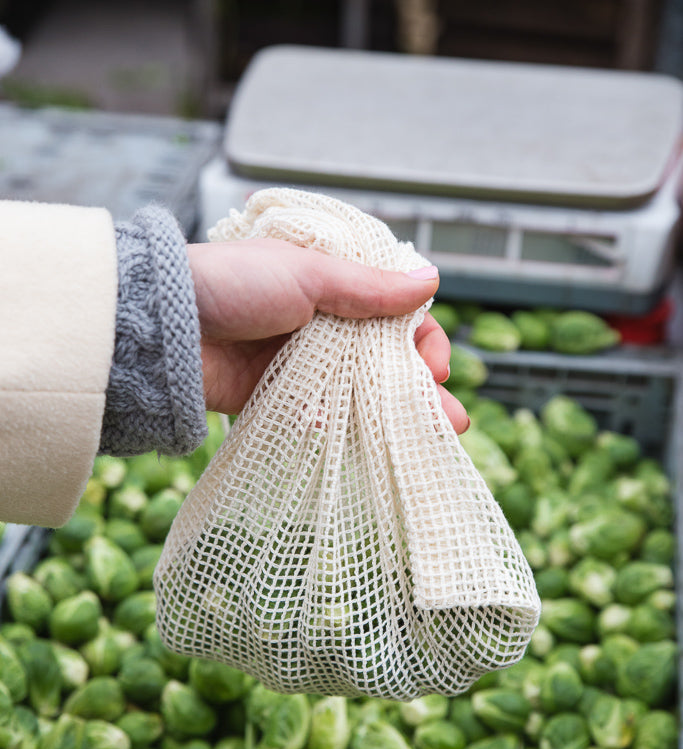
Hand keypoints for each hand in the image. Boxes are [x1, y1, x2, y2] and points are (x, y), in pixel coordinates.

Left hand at [187, 236, 468, 432]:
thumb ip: (369, 289)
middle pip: (385, 359)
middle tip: (449, 419)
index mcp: (331, 284)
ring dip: (394, 415)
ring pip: (360, 392)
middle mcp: (320, 323)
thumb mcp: (308, 276)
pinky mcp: (276, 397)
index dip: (421, 340)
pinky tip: (369, 443)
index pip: (394, 313)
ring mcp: (300, 363)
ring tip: (430, 439)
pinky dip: (345, 428)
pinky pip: (322, 416)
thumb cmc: (232, 284)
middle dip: (419, 389)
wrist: (165, 327)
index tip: (433, 366)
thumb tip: (431, 281)